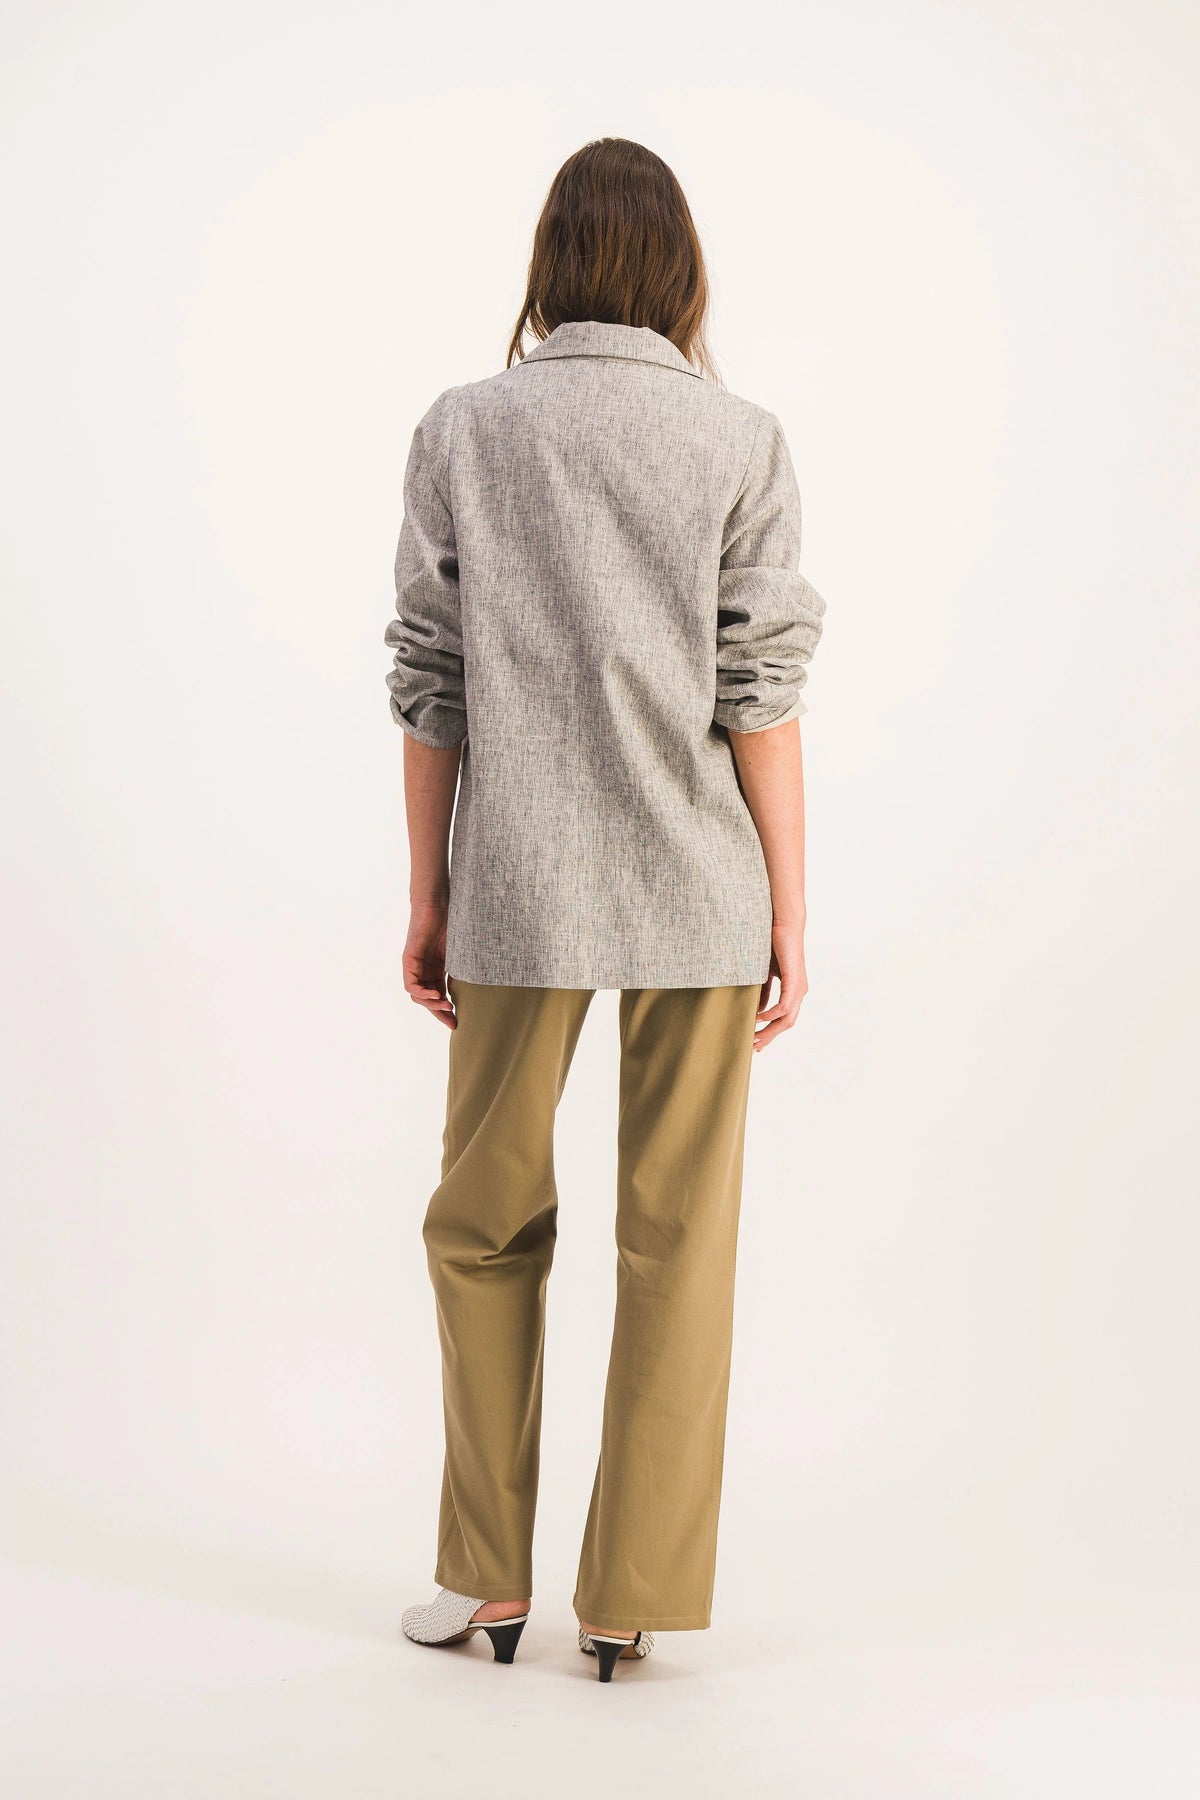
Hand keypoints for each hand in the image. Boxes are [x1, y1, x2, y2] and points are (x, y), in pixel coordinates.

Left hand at [402, 899, 455, 1027]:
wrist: (439, 904)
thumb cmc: (451, 923)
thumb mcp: (460, 954)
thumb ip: (462, 971)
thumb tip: (476, 991)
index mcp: (435, 969)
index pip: (438, 995)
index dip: (446, 1010)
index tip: (457, 1022)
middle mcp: (423, 970)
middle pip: (427, 999)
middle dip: (439, 1012)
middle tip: (452, 1022)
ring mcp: (415, 965)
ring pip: (418, 995)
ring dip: (432, 1004)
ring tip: (447, 1005)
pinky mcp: (409, 960)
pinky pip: (411, 985)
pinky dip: (422, 993)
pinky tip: (435, 994)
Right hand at [754, 919, 807, 1050]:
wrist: (783, 924)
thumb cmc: (773, 944)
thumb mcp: (765, 973)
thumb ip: (762, 991)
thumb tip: (756, 1009)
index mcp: (794, 991)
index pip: (784, 1018)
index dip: (770, 1031)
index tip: (756, 1042)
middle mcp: (800, 992)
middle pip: (786, 1024)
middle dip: (769, 1037)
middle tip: (753, 1047)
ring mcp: (799, 988)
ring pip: (787, 1019)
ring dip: (769, 1030)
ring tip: (752, 1036)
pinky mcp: (794, 982)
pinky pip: (784, 1007)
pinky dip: (770, 1015)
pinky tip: (757, 1018)